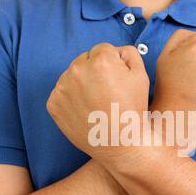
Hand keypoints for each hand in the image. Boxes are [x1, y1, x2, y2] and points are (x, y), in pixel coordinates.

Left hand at [47, 43, 149, 161]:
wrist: (121, 145)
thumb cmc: (133, 110)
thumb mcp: (141, 75)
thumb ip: (128, 52)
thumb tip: (114, 51)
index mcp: (100, 60)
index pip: (102, 49)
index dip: (113, 65)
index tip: (117, 82)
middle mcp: (77, 70)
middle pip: (84, 60)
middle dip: (94, 72)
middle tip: (107, 94)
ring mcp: (62, 88)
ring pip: (72, 76)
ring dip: (81, 84)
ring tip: (96, 103)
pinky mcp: (53, 104)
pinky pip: (61, 93)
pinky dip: (71, 99)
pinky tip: (85, 111)